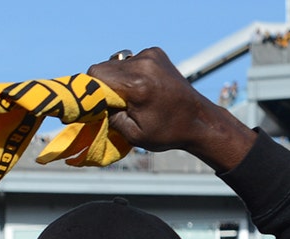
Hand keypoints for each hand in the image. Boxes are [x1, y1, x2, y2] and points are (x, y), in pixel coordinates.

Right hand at [87, 47, 254, 171]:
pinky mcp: (155, 53)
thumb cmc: (166, 132)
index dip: (90, 91)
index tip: (95, 106)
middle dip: (101, 86)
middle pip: (103, 68)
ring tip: (129, 97)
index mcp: (137, 84)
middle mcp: (143, 64)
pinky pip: (128, 61)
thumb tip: (91, 105)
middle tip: (112, 105)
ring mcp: (150, 55)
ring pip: (114, 63)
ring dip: (115, 79)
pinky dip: (128, 73)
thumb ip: (108, 116)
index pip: (96, 75)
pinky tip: (140, 87)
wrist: (198, 120)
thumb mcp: (132, 134)